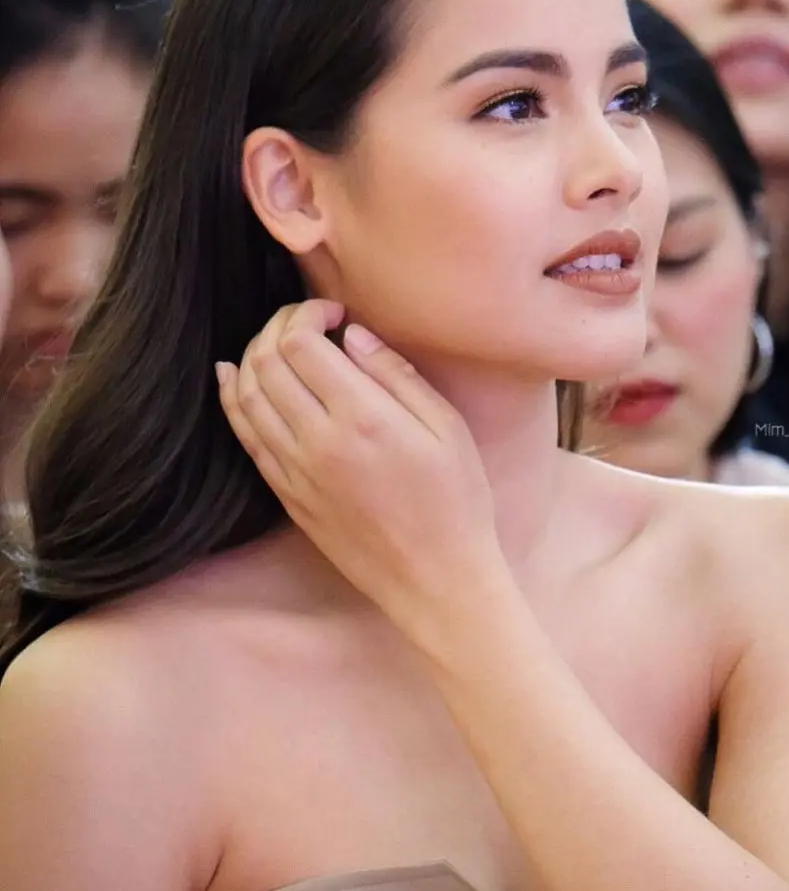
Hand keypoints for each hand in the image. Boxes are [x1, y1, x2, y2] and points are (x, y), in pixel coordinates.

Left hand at [216, 300, 502, 638]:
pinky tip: (231, 377)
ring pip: (246, 396)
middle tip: (305, 320)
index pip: (301, 344)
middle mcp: (318, 441)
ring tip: (277, 342)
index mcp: (362, 417)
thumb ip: (397, 375)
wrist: (436, 580)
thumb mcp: (448, 429)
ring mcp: (296, 471)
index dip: (307, 312)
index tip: (333, 310)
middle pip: (266, 362)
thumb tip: (353, 334)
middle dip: (278, 327)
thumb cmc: (456, 502)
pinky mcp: (288, 495)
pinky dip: (233, 399)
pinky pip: (245, 437)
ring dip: (252, 357)